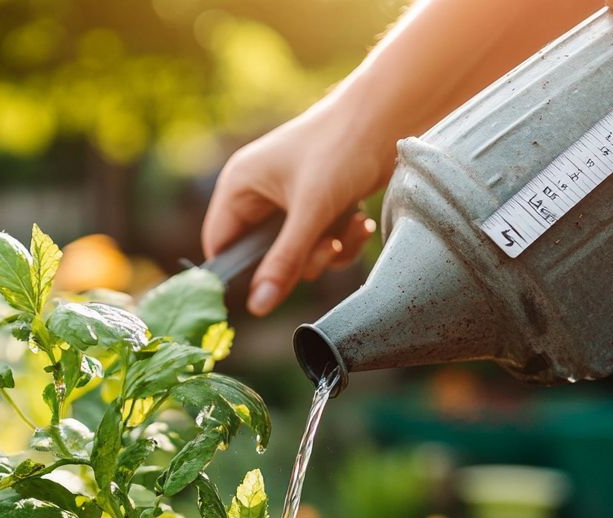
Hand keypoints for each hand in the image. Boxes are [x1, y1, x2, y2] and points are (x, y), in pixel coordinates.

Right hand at [201, 106, 387, 315]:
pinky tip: (359, 223)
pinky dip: (341, 242)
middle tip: (325, 249)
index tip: (262, 294)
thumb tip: (258, 307)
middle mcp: (259, 195)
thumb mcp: (311, 211)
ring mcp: (289, 203)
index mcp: (239, 187)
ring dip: (325, 252)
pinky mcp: (318, 208)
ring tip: (348, 230)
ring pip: (295, 256)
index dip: (237, 273)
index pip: (220, 246)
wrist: (392, 115)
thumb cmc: (341, 147)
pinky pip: (319, 245)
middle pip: (262, 257)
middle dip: (297, 260)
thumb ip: (284, 262)